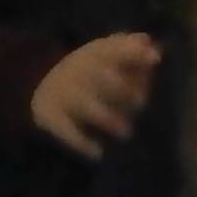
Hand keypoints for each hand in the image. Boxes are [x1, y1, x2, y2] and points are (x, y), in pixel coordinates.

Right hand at [29, 32, 160, 158]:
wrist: (41, 89)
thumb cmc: (89, 76)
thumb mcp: (106, 60)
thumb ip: (130, 53)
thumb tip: (150, 43)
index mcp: (91, 54)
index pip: (112, 49)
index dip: (133, 53)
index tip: (155, 59)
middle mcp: (74, 70)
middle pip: (98, 76)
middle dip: (122, 88)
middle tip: (142, 103)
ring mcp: (61, 93)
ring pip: (84, 104)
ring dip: (107, 117)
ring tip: (126, 132)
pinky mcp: (49, 116)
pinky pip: (65, 129)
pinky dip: (81, 142)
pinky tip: (98, 153)